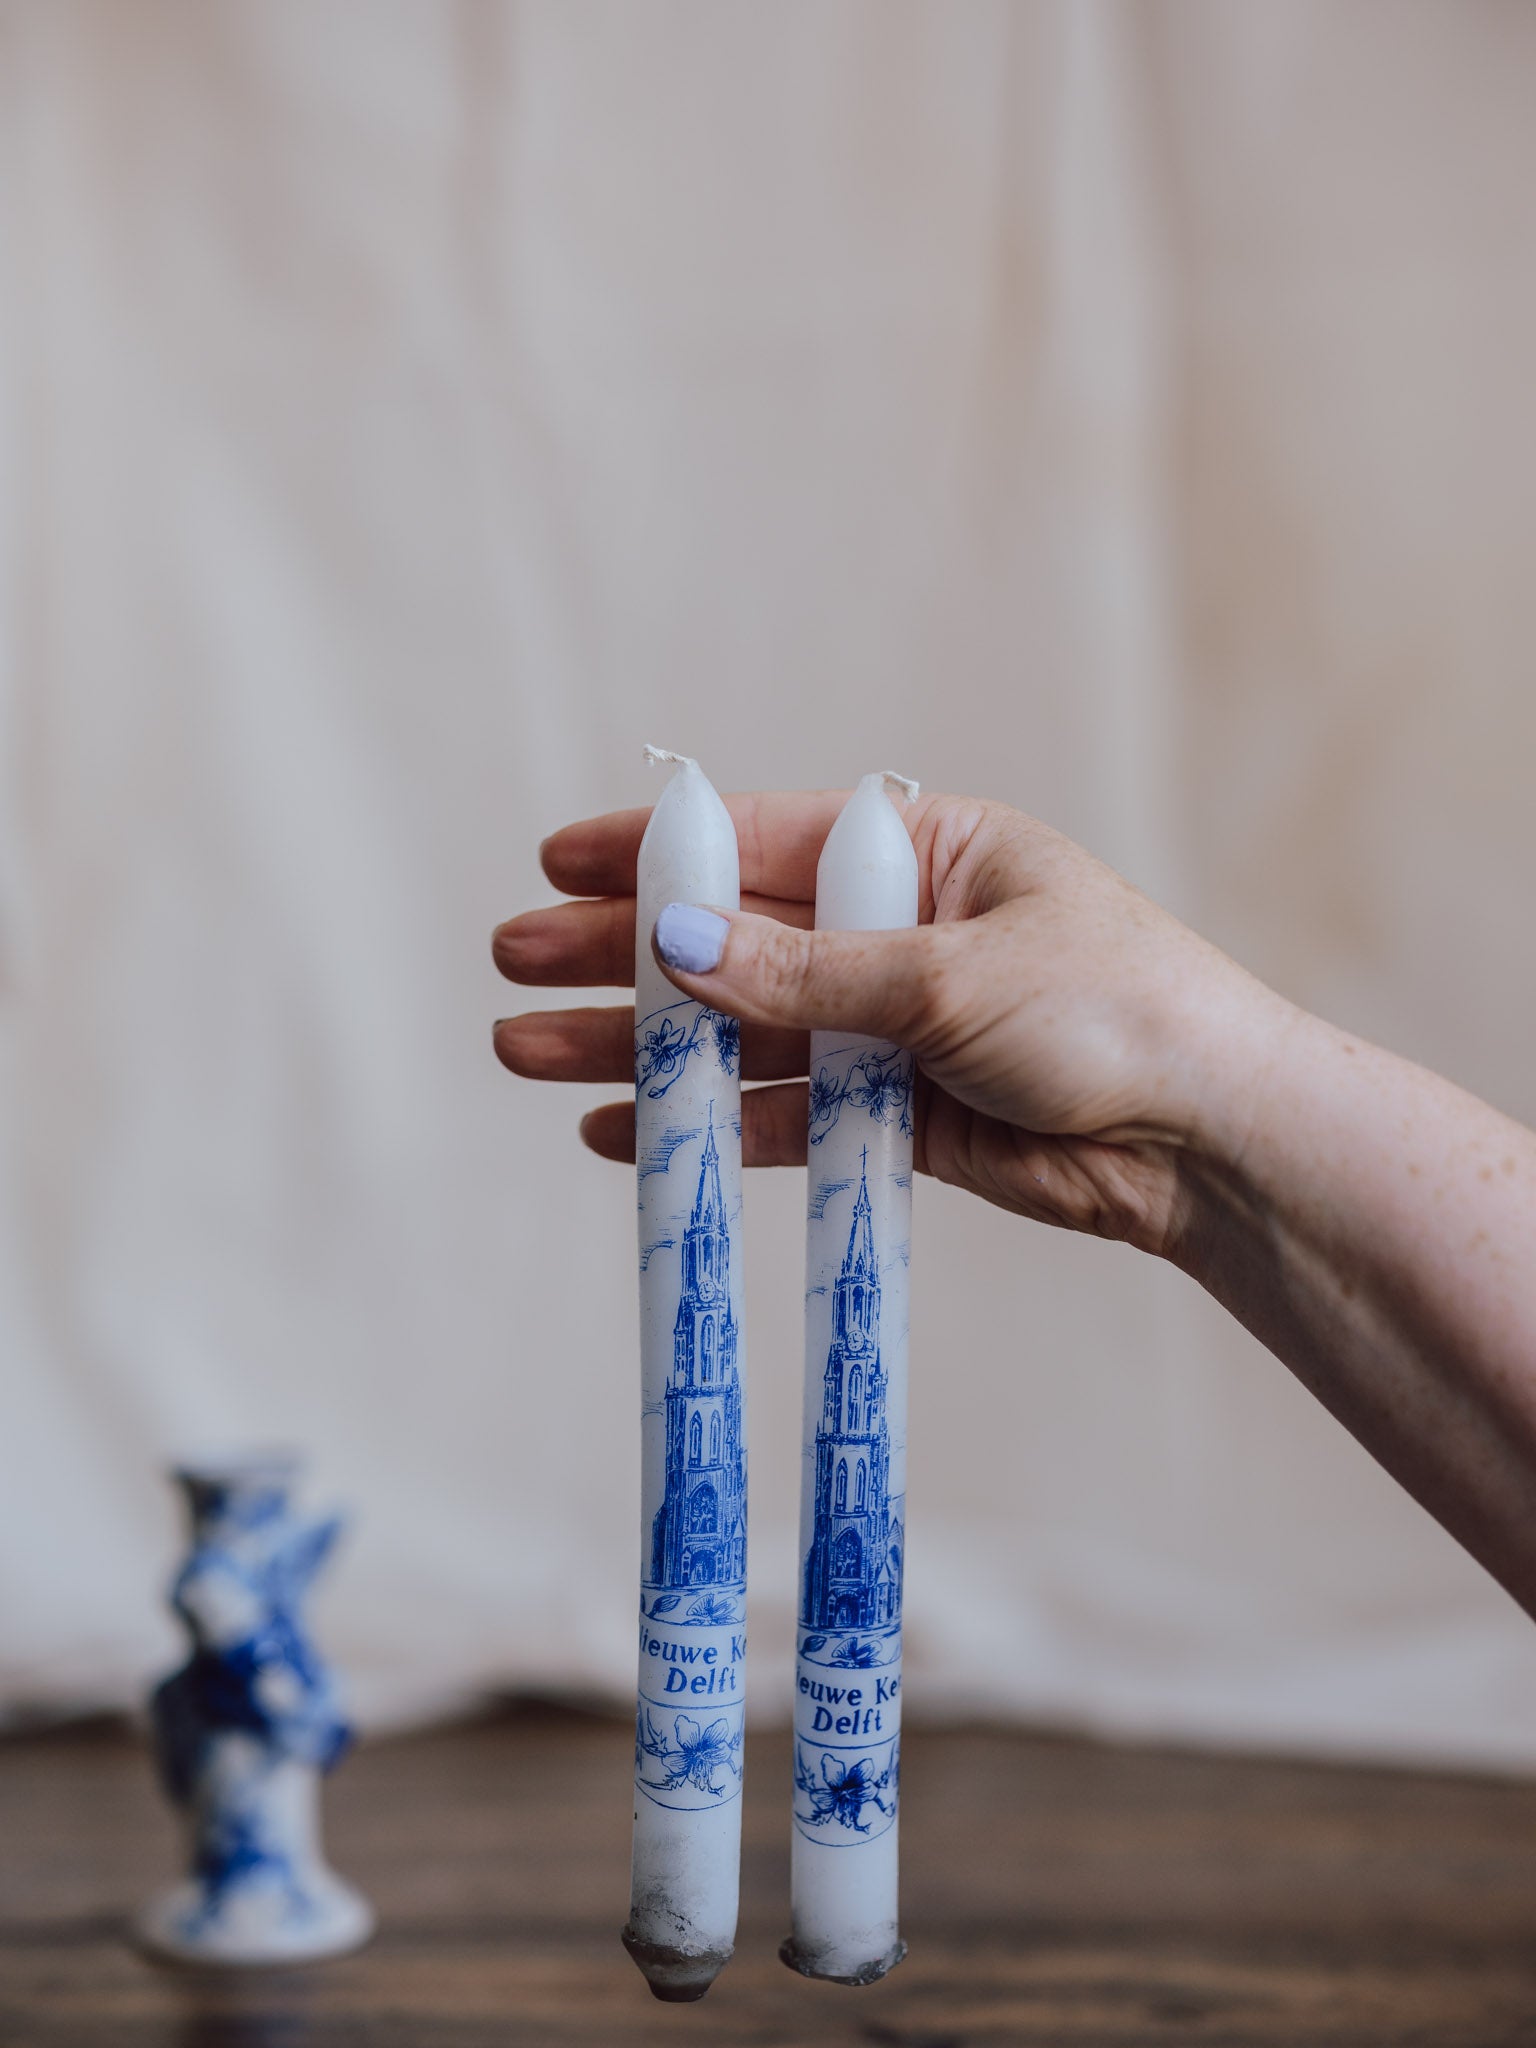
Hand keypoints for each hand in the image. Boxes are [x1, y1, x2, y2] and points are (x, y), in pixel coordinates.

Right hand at [492, 791, 1293, 1255]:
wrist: (1208, 1143)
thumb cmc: (1111, 1010)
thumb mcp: (948, 974)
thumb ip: (805, 971)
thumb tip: (673, 946)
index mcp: (924, 854)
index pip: (762, 842)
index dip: (655, 856)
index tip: (557, 866)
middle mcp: (899, 933)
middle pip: (733, 940)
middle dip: (622, 957)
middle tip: (513, 968)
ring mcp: (895, 1028)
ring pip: (743, 1034)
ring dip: (643, 1048)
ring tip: (531, 1055)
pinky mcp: (899, 1118)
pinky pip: (785, 1115)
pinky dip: (712, 1126)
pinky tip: (627, 1134)